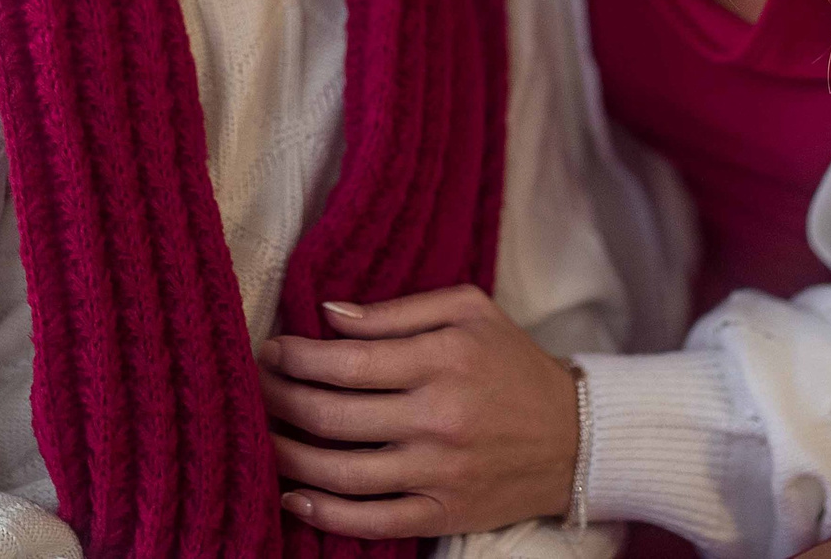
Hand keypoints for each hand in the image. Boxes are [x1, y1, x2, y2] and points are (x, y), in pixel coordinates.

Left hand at [259, 284, 579, 540]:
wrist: (575, 436)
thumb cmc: (513, 361)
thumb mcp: (468, 309)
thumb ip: (398, 310)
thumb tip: (330, 314)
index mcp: (443, 359)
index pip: (348, 362)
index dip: (298, 358)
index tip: (271, 349)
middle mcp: (438, 417)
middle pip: (334, 416)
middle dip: (281, 399)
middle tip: (256, 386)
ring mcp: (439, 472)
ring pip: (341, 472)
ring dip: (289, 455)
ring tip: (262, 435)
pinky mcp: (443, 514)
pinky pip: (370, 521)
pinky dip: (324, 512)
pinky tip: (293, 494)